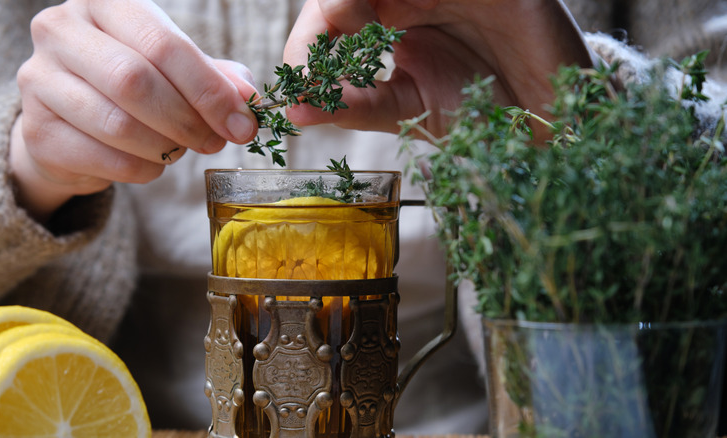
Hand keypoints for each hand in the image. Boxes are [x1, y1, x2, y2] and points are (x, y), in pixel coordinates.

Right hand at [11, 0, 258, 222]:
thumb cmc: (132, 85)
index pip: (163, 44)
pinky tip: (152, 163)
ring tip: (180, 149)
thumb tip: (247, 100)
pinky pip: (104, 159)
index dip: (209, 90)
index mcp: (104, 3)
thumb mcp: (177, 69)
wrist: (72, 120)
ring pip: (117, 125)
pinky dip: (141, 169)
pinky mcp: (36, 130)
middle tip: (215, 142)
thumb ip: (216, 78)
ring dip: (165, 147)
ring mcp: (39, 79)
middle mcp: (61, 30)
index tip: (240, 124)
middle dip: (187, 120)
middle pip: (135, 82)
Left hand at [283, 0, 595, 137]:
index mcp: (382, 28)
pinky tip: (387, 12)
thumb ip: (354, 106)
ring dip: (353, 0)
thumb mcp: (407, 112)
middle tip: (334, 35)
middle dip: (326, 15)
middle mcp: (401, 0)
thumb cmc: (477, 111)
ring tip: (356, 18)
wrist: (546, 117)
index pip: (326, 21)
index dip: (303, 47)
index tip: (298, 84)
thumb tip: (293, 112)